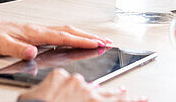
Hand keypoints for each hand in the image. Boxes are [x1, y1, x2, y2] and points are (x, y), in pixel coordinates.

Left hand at [0, 19, 112, 58]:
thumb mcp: (1, 44)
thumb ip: (18, 48)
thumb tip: (33, 52)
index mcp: (33, 31)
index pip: (63, 36)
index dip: (81, 40)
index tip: (97, 43)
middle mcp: (38, 28)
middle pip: (69, 30)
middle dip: (89, 36)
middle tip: (106, 41)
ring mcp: (37, 28)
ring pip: (66, 29)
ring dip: (82, 34)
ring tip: (97, 40)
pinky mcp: (35, 31)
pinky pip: (59, 31)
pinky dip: (72, 34)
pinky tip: (75, 39)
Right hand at [18, 68, 145, 101]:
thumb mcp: (32, 96)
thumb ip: (44, 90)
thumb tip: (43, 95)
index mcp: (61, 77)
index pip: (77, 81)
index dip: (87, 89)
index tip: (92, 90)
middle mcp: (78, 82)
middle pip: (97, 87)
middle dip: (109, 94)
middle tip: (124, 93)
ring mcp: (90, 93)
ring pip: (112, 95)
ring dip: (125, 98)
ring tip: (140, 98)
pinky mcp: (96, 101)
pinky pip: (119, 101)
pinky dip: (133, 101)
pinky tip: (143, 100)